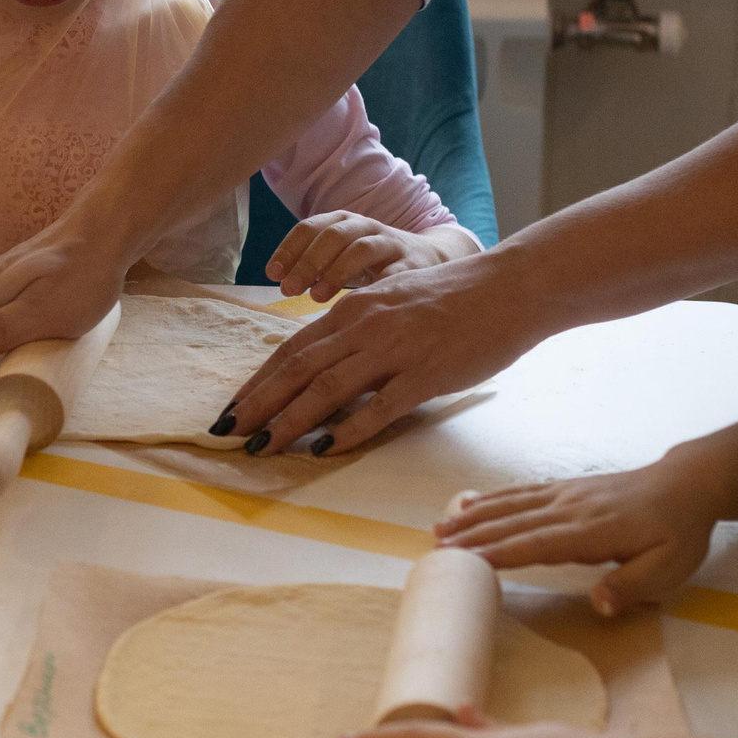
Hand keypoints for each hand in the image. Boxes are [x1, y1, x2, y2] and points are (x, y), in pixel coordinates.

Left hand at [224, 249, 546, 452]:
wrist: (510, 287)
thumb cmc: (452, 301)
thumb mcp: (392, 307)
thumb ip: (358, 335)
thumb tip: (323, 374)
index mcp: (354, 309)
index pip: (290, 350)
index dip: (257, 382)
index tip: (231, 410)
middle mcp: (366, 325)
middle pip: (298, 369)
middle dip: (258, 404)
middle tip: (228, 435)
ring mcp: (395, 349)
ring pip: (328, 388)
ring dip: (290, 420)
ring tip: (262, 447)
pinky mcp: (427, 374)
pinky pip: (379, 407)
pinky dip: (349, 430)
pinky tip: (324, 449)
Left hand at [265, 215, 472, 301]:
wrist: (439, 264)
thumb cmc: (381, 269)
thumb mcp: (348, 263)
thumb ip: (319, 269)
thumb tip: (280, 286)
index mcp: (346, 224)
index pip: (311, 226)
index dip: (289, 248)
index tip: (272, 274)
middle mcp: (369, 228)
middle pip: (333, 234)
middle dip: (307, 260)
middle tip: (287, 289)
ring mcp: (394, 243)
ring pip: (361, 247)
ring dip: (335, 270)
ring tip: (316, 298)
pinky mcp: (417, 264)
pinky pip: (394, 272)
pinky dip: (375, 286)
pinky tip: (361, 308)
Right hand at [438, 457, 722, 616]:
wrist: (687, 484)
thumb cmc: (679, 533)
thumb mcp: (670, 569)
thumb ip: (632, 586)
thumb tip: (599, 604)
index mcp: (593, 531)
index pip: (539, 543)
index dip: (501, 552)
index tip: (466, 562)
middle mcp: (571, 508)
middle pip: (515, 523)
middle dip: (473, 536)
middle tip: (436, 550)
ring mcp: (565, 494)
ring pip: (512, 505)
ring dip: (474, 517)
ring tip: (439, 529)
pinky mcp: (565, 488)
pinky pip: (522, 492)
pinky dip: (492, 498)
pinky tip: (469, 503)